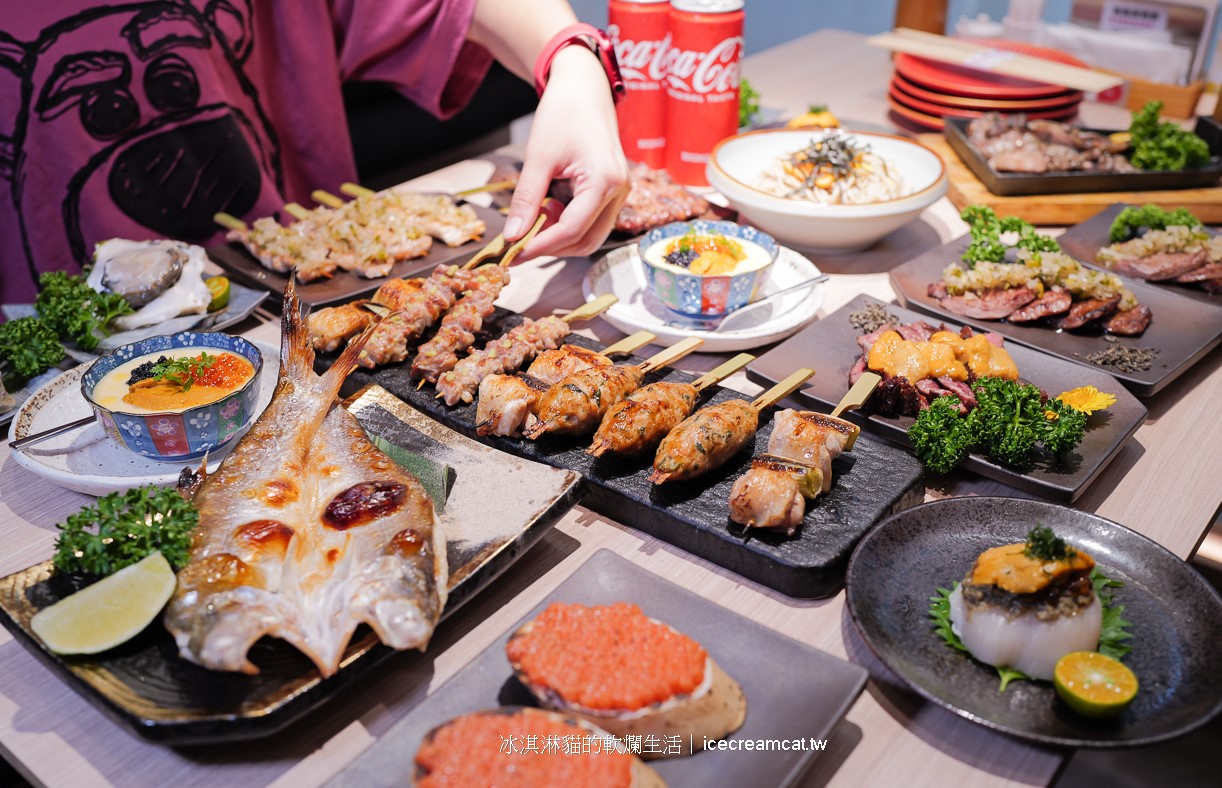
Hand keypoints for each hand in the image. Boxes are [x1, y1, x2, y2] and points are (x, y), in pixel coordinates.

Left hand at [502, 46, 628, 259]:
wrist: (584, 87)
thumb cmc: (563, 113)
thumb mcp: (538, 156)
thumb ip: (527, 199)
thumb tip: (513, 236)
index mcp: (605, 180)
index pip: (573, 229)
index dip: (541, 246)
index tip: (513, 254)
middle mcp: (620, 191)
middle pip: (586, 240)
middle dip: (551, 246)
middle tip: (519, 239)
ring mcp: (620, 193)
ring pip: (591, 236)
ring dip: (560, 236)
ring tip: (536, 215)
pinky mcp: (614, 192)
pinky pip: (593, 222)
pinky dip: (569, 225)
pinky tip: (550, 207)